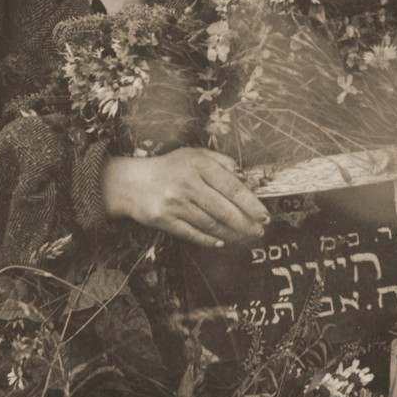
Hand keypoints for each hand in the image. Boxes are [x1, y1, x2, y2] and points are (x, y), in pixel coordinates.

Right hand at [101, 147, 268, 247]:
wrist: (132, 182)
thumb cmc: (170, 167)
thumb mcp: (195, 155)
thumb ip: (222, 162)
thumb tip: (246, 178)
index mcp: (199, 165)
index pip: (232, 187)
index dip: (251, 203)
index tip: (264, 214)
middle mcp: (188, 184)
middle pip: (224, 209)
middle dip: (245, 223)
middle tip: (259, 230)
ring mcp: (175, 203)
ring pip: (210, 223)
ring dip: (231, 233)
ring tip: (244, 236)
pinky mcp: (164, 219)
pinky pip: (192, 233)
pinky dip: (209, 240)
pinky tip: (221, 242)